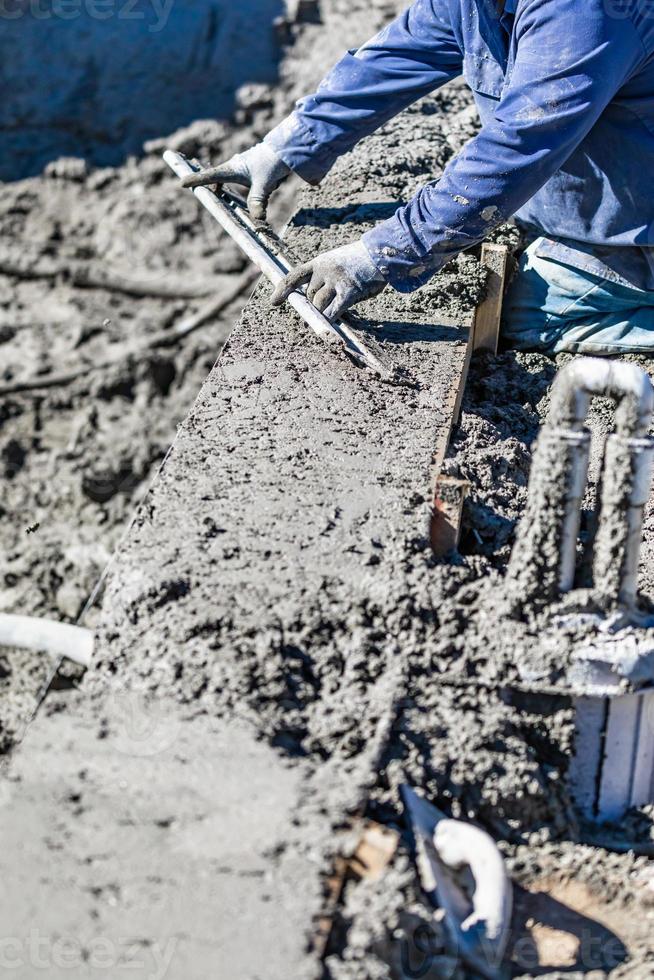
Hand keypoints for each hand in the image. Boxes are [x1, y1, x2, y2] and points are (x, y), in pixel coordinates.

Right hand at [180, 142, 290, 220]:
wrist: (286, 151)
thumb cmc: (272, 163)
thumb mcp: (264, 185)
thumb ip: (258, 202)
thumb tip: (257, 221)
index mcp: (232, 169)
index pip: (211, 176)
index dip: (196, 180)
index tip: (182, 183)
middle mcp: (233, 168)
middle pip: (213, 177)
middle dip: (202, 181)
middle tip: (186, 183)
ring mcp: (240, 170)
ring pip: (224, 180)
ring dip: (216, 186)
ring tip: (207, 192)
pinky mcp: (248, 173)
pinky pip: (235, 182)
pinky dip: (230, 187)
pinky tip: (230, 193)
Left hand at [270, 241, 385, 320]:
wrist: (380, 253)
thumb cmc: (360, 262)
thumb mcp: (336, 264)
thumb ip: (324, 280)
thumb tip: (316, 303)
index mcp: (319, 262)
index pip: (294, 277)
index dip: (282, 290)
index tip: (273, 302)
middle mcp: (324, 271)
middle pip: (310, 296)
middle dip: (312, 307)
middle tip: (319, 313)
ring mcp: (336, 281)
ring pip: (319, 305)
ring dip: (321, 314)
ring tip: (329, 316)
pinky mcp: (349, 292)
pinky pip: (334, 311)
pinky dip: (329, 320)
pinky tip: (328, 327)